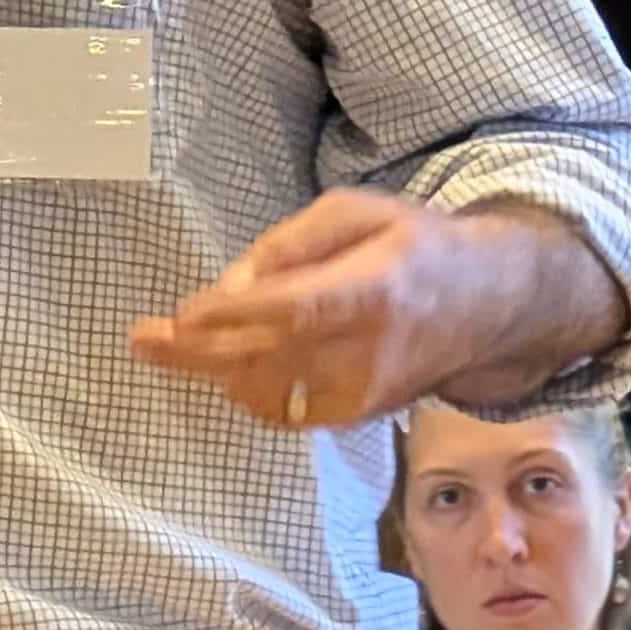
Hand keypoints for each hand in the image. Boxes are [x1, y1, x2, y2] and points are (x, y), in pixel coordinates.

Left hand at [130, 190, 526, 428]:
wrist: (486, 304)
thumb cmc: (412, 244)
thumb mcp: (355, 213)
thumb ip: (290, 245)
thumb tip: (231, 285)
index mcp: (375, 289)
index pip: (295, 312)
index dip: (232, 317)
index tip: (180, 316)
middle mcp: (371, 351)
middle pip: (269, 361)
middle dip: (197, 353)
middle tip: (144, 340)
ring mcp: (366, 392)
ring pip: (268, 394)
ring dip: (216, 370)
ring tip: (177, 343)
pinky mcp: (359, 416)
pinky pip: (285, 411)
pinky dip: (247, 388)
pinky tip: (227, 365)